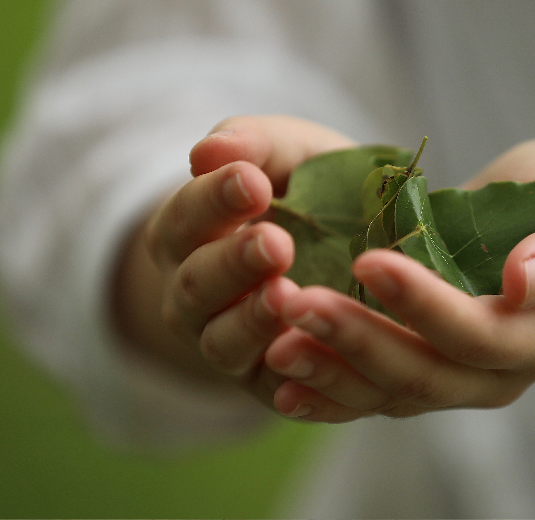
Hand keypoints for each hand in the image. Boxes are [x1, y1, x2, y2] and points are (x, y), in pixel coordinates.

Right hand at [112, 115, 353, 405]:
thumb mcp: (288, 154)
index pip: (187, 216)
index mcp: (187, 232)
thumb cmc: (307, 191)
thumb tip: (207, 150)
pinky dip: (286, 380)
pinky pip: (269, 389)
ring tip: (288, 297)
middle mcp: (193, 293)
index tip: (253, 181)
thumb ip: (253, 144)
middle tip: (275, 243)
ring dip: (253, 322)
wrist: (348, 249)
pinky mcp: (266, 384)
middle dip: (234, 264)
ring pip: (223, 341)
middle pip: (198, 283)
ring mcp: (225, 343)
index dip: (214, 200)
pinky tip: (310, 357)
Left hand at [262, 138, 534, 421]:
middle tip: (295, 301)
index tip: (370, 259)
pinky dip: (327, 394)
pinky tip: (280, 383)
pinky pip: (371, 398)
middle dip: (358, 340)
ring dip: (330, 371)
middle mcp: (500, 374)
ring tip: (274, 346)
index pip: (480, 335)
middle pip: (425, 374)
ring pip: (390, 394)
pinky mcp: (421, 377)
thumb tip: (522, 280)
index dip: (425, 305)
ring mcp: (458, 382)